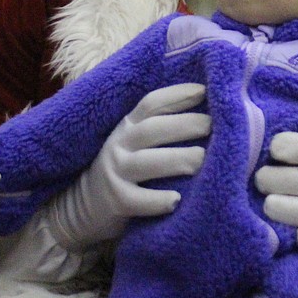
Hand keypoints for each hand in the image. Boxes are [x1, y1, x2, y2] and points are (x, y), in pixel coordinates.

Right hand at [46, 83, 209, 249]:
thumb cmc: (125, 169)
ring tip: (201, 159)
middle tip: (212, 126)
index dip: (177, 95)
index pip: (151, 104)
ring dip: (176, 159)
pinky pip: (137, 200)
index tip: (204, 91)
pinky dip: (157, 200)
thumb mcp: (135, 142)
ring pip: (146, 163)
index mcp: (128, 126)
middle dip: (184, 124)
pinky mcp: (115, 201)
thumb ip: (160, 128)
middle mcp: (120, 144)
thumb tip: (208, 115)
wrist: (84, 205)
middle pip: (152, 129)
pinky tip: (176, 200)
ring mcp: (115, 172)